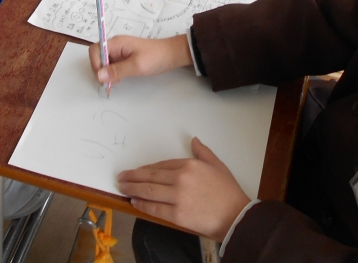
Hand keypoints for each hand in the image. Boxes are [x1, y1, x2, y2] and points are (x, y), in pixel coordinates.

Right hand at [89, 34, 191, 86]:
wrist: (172, 54)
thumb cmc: (155, 58)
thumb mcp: (136, 66)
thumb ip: (117, 71)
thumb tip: (99, 76)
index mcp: (116, 43)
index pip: (95, 50)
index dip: (95, 64)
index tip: (103, 77)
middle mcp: (116, 45)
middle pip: (98, 56)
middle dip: (100, 70)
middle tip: (110, 82)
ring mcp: (120, 51)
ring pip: (105, 62)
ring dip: (107, 73)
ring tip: (116, 82)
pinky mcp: (125, 57)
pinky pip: (113, 64)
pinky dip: (113, 73)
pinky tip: (120, 79)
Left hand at [118, 138, 250, 241]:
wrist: (236, 216)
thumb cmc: (228, 192)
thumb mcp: (217, 165)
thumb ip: (202, 152)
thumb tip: (194, 140)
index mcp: (189, 165)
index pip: (161, 165)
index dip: (146, 168)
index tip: (137, 170)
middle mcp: (180, 179)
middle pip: (151, 176)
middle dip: (133, 176)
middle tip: (121, 177)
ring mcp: (177, 197)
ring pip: (149, 191)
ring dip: (133, 189)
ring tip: (123, 188)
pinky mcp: (177, 215)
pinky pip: (154, 208)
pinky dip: (142, 204)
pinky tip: (134, 201)